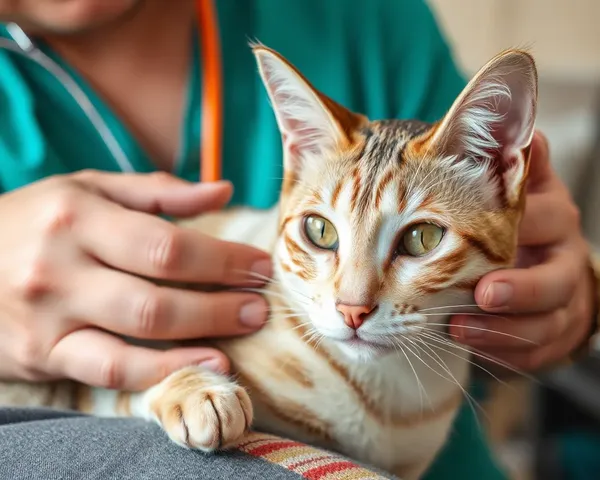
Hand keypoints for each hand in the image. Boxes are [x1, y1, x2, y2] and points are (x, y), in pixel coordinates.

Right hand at [0, 171, 271, 389]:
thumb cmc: (34, 220)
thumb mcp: (87, 189)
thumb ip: (157, 191)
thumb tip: (223, 191)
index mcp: (77, 216)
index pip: (166, 244)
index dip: (222, 259)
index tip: (259, 266)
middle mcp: (60, 267)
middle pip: (158, 293)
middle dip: (221, 302)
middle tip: (261, 305)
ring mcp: (50, 316)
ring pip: (139, 335)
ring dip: (202, 336)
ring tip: (243, 334)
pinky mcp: (43, 355)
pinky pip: (111, 371)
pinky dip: (161, 372)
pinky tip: (202, 365)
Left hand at [450, 132, 595, 370]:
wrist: (526, 259)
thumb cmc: (495, 211)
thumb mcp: (495, 174)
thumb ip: (495, 142)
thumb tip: (504, 79)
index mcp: (542, 204)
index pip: (537, 210)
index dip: (513, 223)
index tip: (473, 230)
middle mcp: (559, 246)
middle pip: (554, 270)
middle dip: (517, 285)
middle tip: (480, 292)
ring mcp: (561, 288)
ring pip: (548, 315)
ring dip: (504, 325)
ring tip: (459, 328)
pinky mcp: (554, 326)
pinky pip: (540, 346)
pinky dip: (506, 350)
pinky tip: (473, 347)